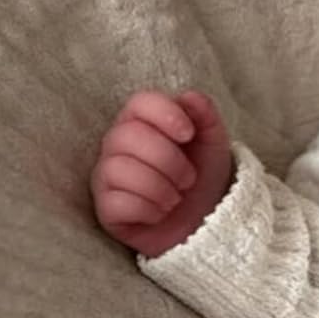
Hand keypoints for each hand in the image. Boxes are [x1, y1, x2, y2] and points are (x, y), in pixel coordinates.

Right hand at [91, 90, 234, 258]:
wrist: (204, 221)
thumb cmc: (203, 176)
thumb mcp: (213, 143)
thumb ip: (205, 116)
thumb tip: (190, 96)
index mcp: (142, 122)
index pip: (139, 103)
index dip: (165, 114)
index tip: (188, 134)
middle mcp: (117, 145)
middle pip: (127, 136)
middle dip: (169, 160)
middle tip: (189, 179)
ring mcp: (107, 176)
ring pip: (119, 169)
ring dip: (160, 187)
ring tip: (176, 198)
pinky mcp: (106, 209)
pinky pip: (117, 203)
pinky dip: (148, 210)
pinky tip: (160, 214)